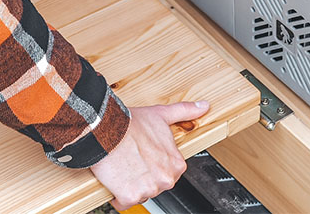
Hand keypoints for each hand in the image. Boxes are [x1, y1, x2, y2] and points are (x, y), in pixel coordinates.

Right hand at [89, 101, 209, 209]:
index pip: (166, 173)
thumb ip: (184, 112)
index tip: (143, 156)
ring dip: (130, 185)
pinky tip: (116, 178)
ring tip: (123, 166)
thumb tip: (203, 106)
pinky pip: (123, 202)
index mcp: (176, 164)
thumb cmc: (131, 124)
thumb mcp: (161, 115)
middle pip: (154, 185)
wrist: (107, 129)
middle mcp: (165, 179)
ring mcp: (148, 189)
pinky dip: (117, 195)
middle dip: (142, 177)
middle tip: (131, 160)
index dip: (152, 165)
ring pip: (139, 194)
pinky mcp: (129, 197)